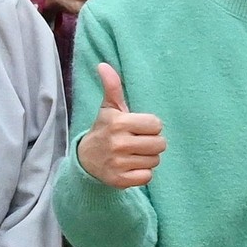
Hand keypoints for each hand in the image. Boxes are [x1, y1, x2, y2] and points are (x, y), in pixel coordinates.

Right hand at [77, 62, 163, 189]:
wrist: (86, 160)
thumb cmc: (104, 130)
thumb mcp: (108, 109)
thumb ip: (112, 87)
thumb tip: (103, 65)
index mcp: (118, 122)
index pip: (156, 124)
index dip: (150, 126)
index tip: (138, 128)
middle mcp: (118, 143)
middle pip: (159, 144)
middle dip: (152, 143)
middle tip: (137, 142)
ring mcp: (119, 163)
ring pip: (155, 160)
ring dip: (147, 158)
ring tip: (133, 154)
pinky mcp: (120, 180)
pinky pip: (147, 176)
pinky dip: (142, 173)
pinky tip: (130, 167)